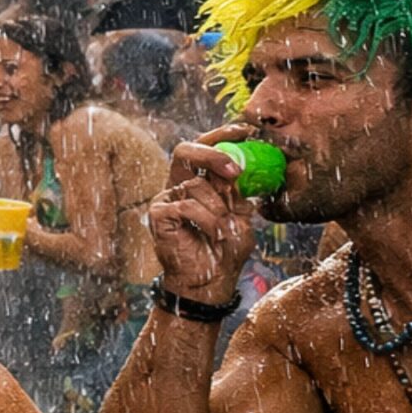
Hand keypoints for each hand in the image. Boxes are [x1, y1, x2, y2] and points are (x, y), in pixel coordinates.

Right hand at [150, 128, 256, 301]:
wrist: (209, 282)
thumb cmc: (225, 250)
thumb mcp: (241, 214)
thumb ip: (240, 190)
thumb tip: (253, 162)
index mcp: (198, 181)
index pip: (204, 147)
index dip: (222, 134)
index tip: (245, 130)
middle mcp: (178, 185)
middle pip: (186, 150)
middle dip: (213, 155)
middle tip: (236, 171)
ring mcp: (165, 199)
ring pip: (196, 185)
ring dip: (219, 209)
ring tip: (225, 230)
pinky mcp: (158, 215)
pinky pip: (187, 206)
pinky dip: (208, 221)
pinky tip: (214, 235)